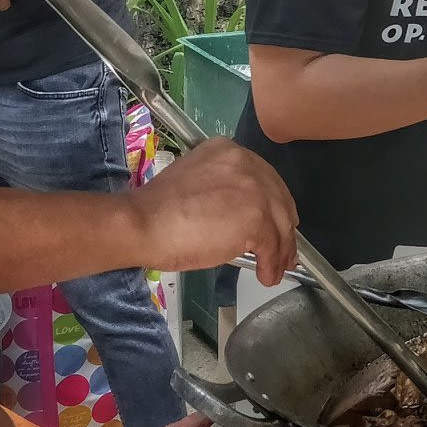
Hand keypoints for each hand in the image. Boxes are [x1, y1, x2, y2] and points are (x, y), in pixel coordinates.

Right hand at [136, 139, 297, 286]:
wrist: (142, 223)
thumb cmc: (157, 210)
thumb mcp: (196, 184)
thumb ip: (222, 190)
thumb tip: (240, 215)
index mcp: (229, 151)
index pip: (263, 179)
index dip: (272, 204)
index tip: (275, 222)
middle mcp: (247, 164)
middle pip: (278, 199)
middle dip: (283, 228)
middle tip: (284, 249)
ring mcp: (255, 189)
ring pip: (279, 224)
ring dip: (281, 251)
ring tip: (277, 269)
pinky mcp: (256, 217)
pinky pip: (272, 245)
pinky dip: (271, 264)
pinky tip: (266, 275)